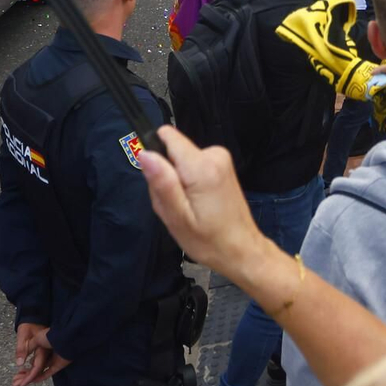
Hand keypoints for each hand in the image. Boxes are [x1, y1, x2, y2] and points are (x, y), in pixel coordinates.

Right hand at [12, 324, 68, 385]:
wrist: (65, 337)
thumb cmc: (51, 335)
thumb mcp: (36, 338)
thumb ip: (30, 346)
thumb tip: (23, 356)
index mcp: (43, 347)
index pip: (32, 361)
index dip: (24, 369)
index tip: (17, 374)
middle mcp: (48, 354)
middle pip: (35, 369)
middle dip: (25, 376)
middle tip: (15, 383)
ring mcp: (54, 360)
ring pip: (40, 372)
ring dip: (30, 378)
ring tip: (20, 384)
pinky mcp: (59, 364)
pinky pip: (48, 373)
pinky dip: (40, 377)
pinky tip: (32, 381)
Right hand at [140, 125, 272, 275]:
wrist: (242, 250)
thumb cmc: (209, 240)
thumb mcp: (177, 217)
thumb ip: (161, 183)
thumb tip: (144, 154)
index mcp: (202, 166)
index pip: (168, 136)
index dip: (156, 158)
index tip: (160, 183)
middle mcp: (214, 155)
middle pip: (173, 151)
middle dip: (167, 177)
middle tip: (176, 206)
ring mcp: (221, 159)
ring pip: (181, 160)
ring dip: (178, 184)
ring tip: (187, 209)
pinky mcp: (222, 165)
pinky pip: (193, 165)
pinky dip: (189, 184)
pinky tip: (197, 205)